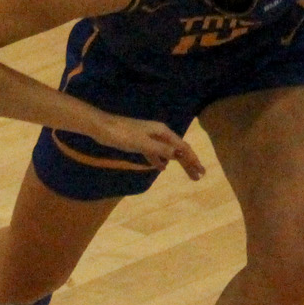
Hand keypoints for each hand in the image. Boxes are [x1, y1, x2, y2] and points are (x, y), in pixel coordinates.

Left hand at [88, 114, 205, 180]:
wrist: (102, 127)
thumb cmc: (122, 134)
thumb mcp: (143, 143)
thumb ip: (160, 149)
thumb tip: (179, 155)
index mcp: (162, 132)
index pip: (182, 147)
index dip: (193, 159)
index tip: (201, 172)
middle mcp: (159, 133)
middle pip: (178, 150)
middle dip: (189, 163)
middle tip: (198, 177)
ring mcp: (149, 138)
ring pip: (167, 152)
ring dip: (177, 163)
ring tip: (187, 174)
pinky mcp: (139, 143)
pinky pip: (154, 153)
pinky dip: (159, 161)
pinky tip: (162, 168)